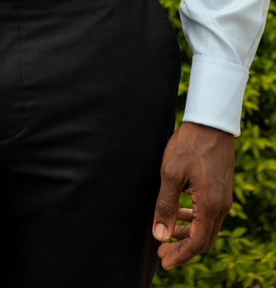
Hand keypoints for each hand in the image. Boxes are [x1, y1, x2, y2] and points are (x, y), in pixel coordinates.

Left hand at [152, 122, 234, 268]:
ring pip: (207, 227)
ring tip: (167, 234)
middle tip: (162, 251)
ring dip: (188, 234)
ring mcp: (223, 198)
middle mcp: (221, 206)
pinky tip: (180, 213)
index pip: (197, 243)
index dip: (181, 255)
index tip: (164, 260)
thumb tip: (160, 235)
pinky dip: (194, 220)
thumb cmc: (189, 146)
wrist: (211, 124)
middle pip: (204, 240)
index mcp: (210, 205)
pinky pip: (209, 214)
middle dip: (183, 249)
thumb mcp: (171, 174)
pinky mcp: (221, 190)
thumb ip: (166, 206)